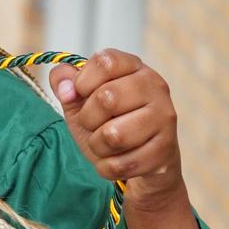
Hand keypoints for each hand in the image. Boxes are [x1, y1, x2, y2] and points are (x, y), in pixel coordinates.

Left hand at [49, 49, 187, 212]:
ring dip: (97, 145)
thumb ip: (65, 84)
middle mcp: (155, 87)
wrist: (142, 162)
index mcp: (134, 68)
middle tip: (93, 124)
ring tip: (105, 143)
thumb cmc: (109, 124)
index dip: (83, 81)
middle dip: (88, 118)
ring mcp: (164, 117)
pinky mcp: (165, 149)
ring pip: (113, 134)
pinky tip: (116, 160)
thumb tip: (63, 83)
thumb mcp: (81, 101)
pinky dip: (107, 167)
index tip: (81, 93)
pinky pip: (120, 163)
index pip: (105, 61)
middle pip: (106, 98)